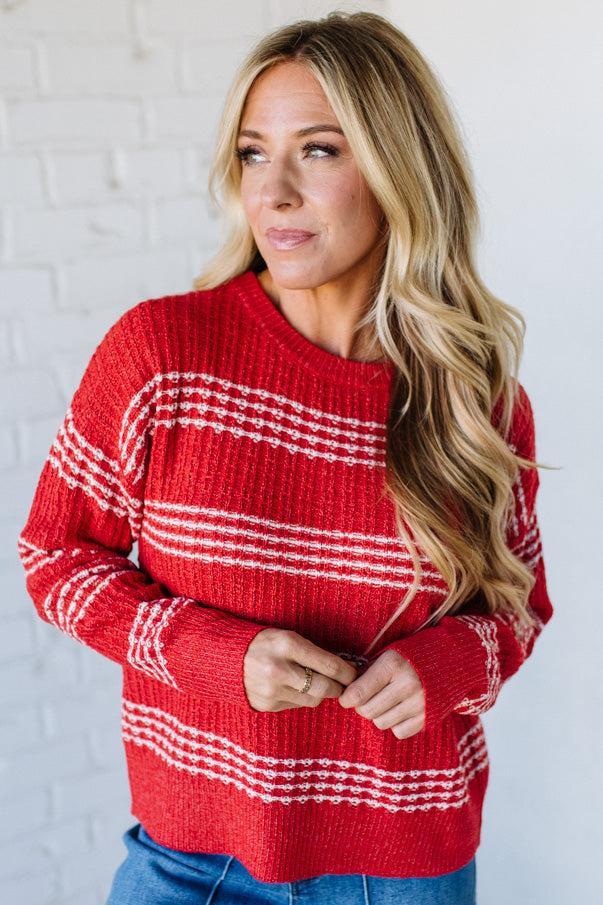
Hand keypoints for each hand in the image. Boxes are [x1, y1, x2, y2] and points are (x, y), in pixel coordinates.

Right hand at [243, 628, 358, 711]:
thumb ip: (314, 652)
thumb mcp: (288, 637)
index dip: (348, 672)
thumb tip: (347, 667)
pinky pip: (296, 705)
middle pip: (325, 688)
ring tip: (318, 684)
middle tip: (342, 684)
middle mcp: (279, 669)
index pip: (330, 665)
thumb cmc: (265, 643)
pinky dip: (301, 698)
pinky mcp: (266, 705)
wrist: (227, 658)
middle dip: (338, 687)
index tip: (354, 673)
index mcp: (287, 645)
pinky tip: (294, 687)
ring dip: (320, 694)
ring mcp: (271, 690)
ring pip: (313, 700)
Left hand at [337, 649, 424, 738]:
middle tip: (367, 698)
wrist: (448, 662)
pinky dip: (396, 724)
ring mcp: (419, 703)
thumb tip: (343, 690)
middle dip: (362, 706)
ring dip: (379, 715)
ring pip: (381, 723)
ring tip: (387, 701)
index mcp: (393, 664)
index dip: (347, 698)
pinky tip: (401, 709)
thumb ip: (365, 671)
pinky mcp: (427, 718)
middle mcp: (407, 684)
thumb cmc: (409, 657)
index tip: (346, 698)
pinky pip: (398, 732)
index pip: (359, 692)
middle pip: (367, 711)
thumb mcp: (386, 655)